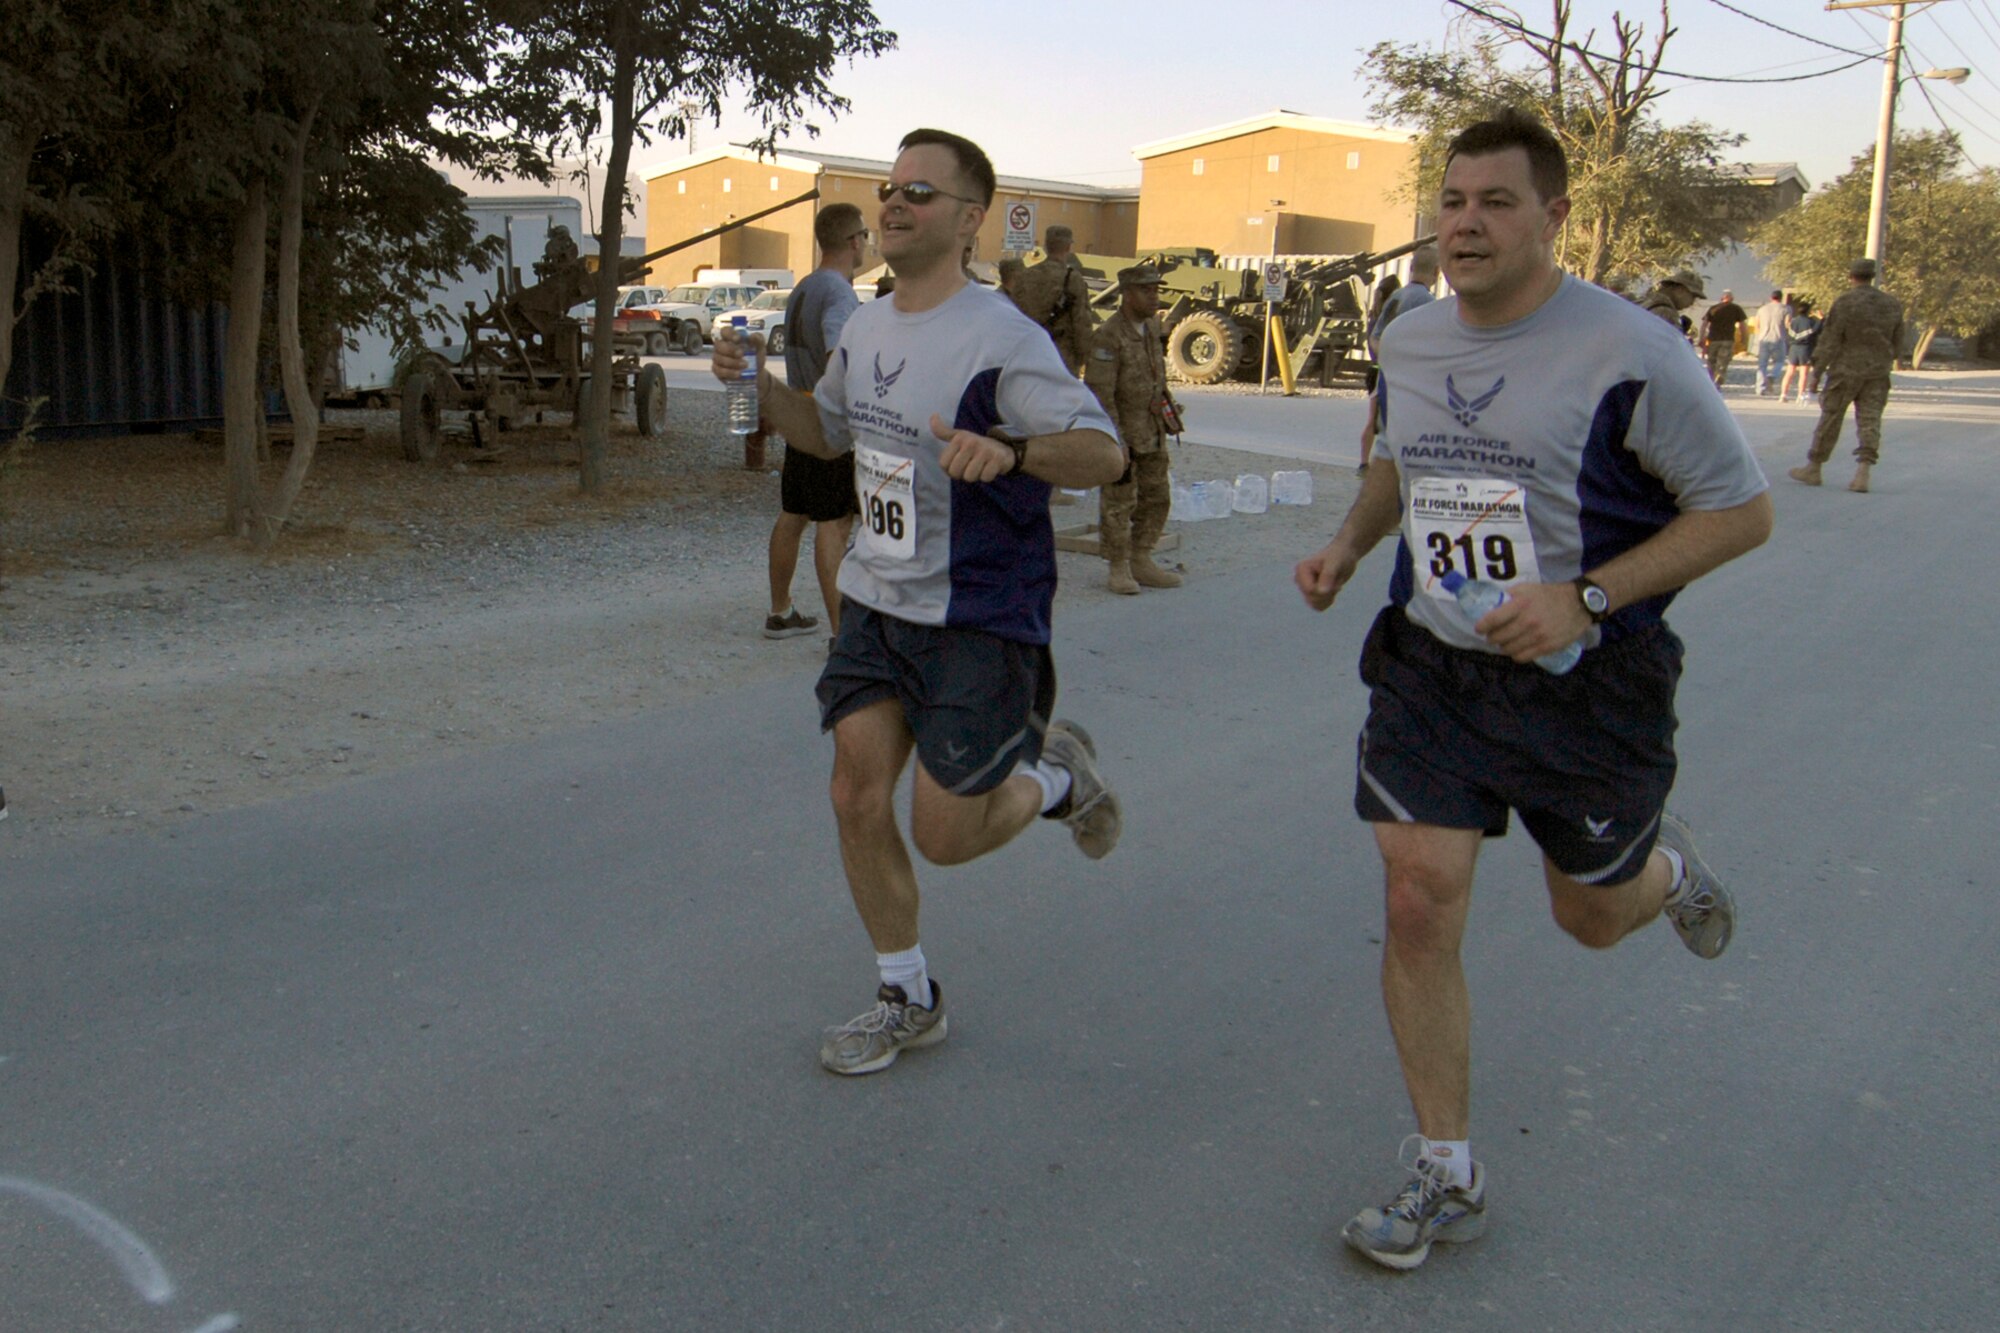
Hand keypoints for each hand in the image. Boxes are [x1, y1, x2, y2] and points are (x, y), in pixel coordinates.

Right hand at [710, 325, 764, 385]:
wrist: (755, 374)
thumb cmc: (755, 356)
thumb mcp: (760, 348)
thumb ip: (758, 340)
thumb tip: (752, 336)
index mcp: (730, 337)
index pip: (724, 331)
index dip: (729, 334)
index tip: (738, 339)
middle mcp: (721, 346)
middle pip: (718, 345)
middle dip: (730, 349)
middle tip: (741, 354)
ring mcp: (718, 358)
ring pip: (719, 358)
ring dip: (732, 362)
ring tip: (745, 366)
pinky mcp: (718, 370)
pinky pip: (719, 371)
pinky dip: (729, 372)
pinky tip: (738, 374)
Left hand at [930, 414, 1017, 482]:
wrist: (1003, 448)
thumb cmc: (976, 445)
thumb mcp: (959, 436)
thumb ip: (942, 431)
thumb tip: (933, 416)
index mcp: (959, 438)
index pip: (944, 465)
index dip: (950, 469)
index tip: (959, 463)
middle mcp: (971, 442)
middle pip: (956, 472)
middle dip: (962, 474)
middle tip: (970, 467)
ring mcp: (985, 450)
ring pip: (970, 477)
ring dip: (975, 476)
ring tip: (980, 467)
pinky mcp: (997, 459)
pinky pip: (985, 478)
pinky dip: (987, 477)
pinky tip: (990, 468)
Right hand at [1295, 539, 1358, 611]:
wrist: (1345, 554)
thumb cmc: (1340, 555)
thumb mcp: (1335, 563)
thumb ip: (1328, 575)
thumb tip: (1321, 592)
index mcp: (1301, 569)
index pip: (1310, 590)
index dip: (1325, 589)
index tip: (1334, 577)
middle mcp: (1300, 580)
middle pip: (1312, 599)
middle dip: (1328, 593)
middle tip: (1337, 581)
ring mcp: (1305, 588)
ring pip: (1315, 605)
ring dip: (1329, 597)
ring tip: (1335, 584)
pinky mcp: (1312, 594)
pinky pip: (1318, 607)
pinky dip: (1329, 601)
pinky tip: (1333, 589)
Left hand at [1472, 580, 1590, 663]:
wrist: (1578, 604)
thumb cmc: (1549, 595)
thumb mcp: (1527, 589)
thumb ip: (1508, 597)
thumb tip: (1489, 606)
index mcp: (1521, 604)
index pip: (1493, 619)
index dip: (1482, 626)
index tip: (1479, 629)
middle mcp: (1528, 621)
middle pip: (1498, 637)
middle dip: (1492, 638)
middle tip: (1493, 635)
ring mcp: (1538, 636)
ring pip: (1508, 649)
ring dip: (1503, 647)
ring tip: (1505, 642)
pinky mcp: (1547, 647)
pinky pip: (1522, 657)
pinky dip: (1516, 654)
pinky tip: (1517, 649)